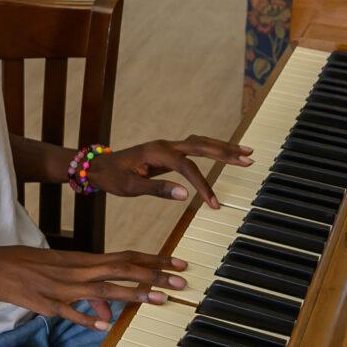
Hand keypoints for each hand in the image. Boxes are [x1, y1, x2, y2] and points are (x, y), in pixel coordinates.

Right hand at [0, 245, 187, 330]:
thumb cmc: (25, 264)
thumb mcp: (59, 270)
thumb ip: (85, 288)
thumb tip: (107, 310)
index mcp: (81, 258)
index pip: (125, 257)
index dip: (153, 260)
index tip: (178, 263)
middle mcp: (77, 271)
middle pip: (123, 270)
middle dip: (155, 275)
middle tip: (181, 280)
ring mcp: (63, 288)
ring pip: (104, 289)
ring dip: (133, 294)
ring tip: (159, 299)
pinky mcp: (48, 304)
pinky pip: (72, 312)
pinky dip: (88, 317)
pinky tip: (106, 325)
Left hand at [94, 135, 253, 208]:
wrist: (98, 166)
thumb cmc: (112, 177)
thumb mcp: (130, 187)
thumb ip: (157, 190)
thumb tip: (185, 195)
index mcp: (157, 152)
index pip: (188, 167)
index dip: (203, 184)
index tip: (213, 204)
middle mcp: (165, 145)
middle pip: (202, 145)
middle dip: (226, 152)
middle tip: (249, 158)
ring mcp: (168, 146)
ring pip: (201, 143)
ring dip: (223, 148)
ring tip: (245, 153)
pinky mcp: (168, 151)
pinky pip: (195, 148)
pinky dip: (212, 150)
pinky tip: (225, 154)